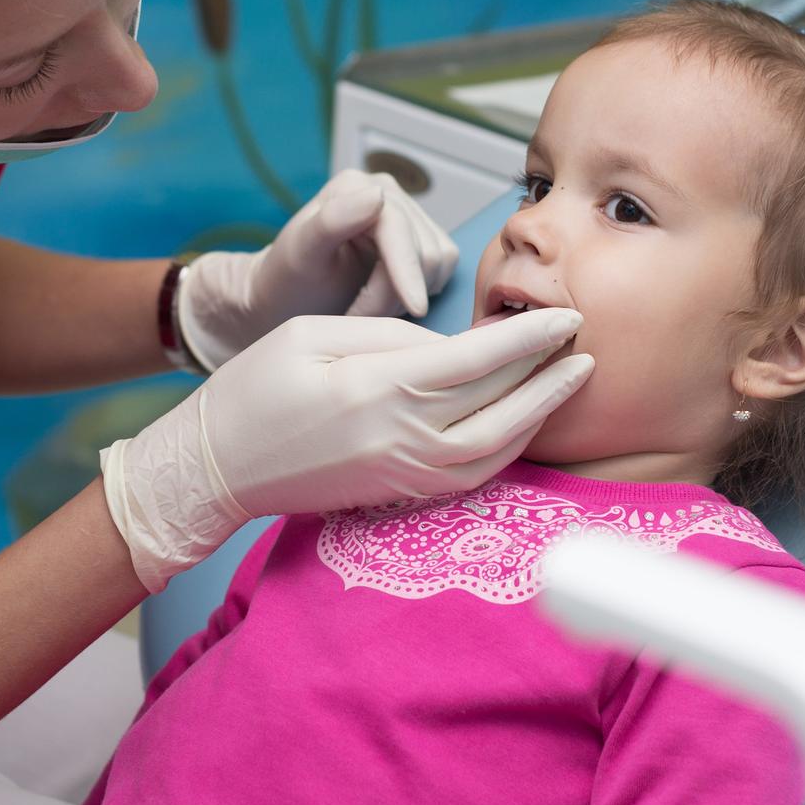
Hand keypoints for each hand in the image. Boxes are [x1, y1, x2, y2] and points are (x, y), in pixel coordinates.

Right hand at [101, 309, 591, 590]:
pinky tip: (525, 421)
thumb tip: (450, 344)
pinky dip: (509, 446)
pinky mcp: (399, 490)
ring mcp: (403, 471)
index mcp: (378, 389)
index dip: (529, 337)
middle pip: (500, 406)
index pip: (478, 359)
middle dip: (549, 372)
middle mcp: (400, 437)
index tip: (566, 314)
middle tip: (585, 340)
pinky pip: (472, 473)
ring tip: (571, 379)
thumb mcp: (313, 335)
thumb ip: (389, 336)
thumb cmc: (254, 390)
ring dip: (540, 413)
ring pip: (497, 448)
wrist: (219, 466)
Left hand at [177, 170, 458, 369]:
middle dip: (394, 294)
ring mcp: (408, 217)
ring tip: (364, 309)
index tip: (414, 309)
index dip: (407, 273)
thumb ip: (332, 222)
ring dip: (405, 298)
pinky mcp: (422, 242)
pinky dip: (416, 294)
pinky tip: (384, 301)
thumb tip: (376, 194)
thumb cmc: (286, 282)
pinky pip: (443, 273)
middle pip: (424, 251)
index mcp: (357, 186)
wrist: (285, 301)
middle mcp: (387, 193)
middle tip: (355, 316)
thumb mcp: (301, 254)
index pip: (400, 230)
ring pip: (438, 265)